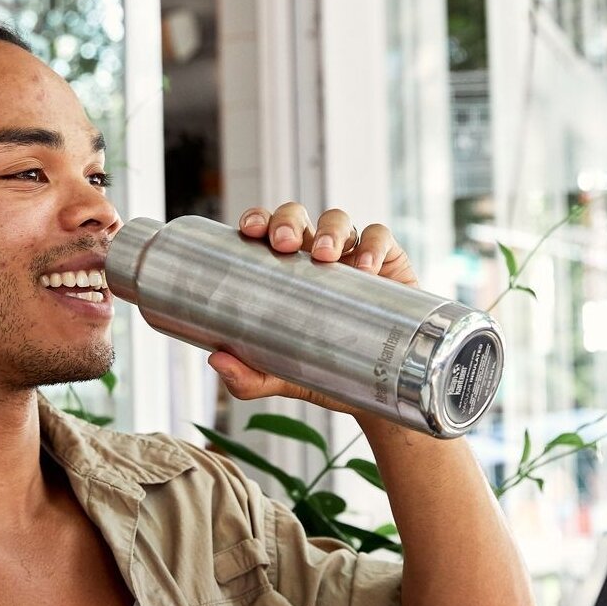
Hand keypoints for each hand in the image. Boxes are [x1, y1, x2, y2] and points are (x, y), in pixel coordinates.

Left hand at [208, 203, 416, 409]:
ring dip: (329, 229)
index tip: (248, 230)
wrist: (378, 389)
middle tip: (282, 244)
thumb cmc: (324, 370)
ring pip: (338, 220)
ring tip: (325, 255)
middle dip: (287, 221)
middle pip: (298, 217)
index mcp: (283, 269)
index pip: (266, 231)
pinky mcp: (388, 261)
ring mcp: (351, 254)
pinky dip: (373, 245)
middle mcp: (314, 254)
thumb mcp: (282, 377)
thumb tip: (218, 361)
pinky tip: (366, 267)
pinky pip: (380, 238)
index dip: (258, 220)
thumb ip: (248, 378)